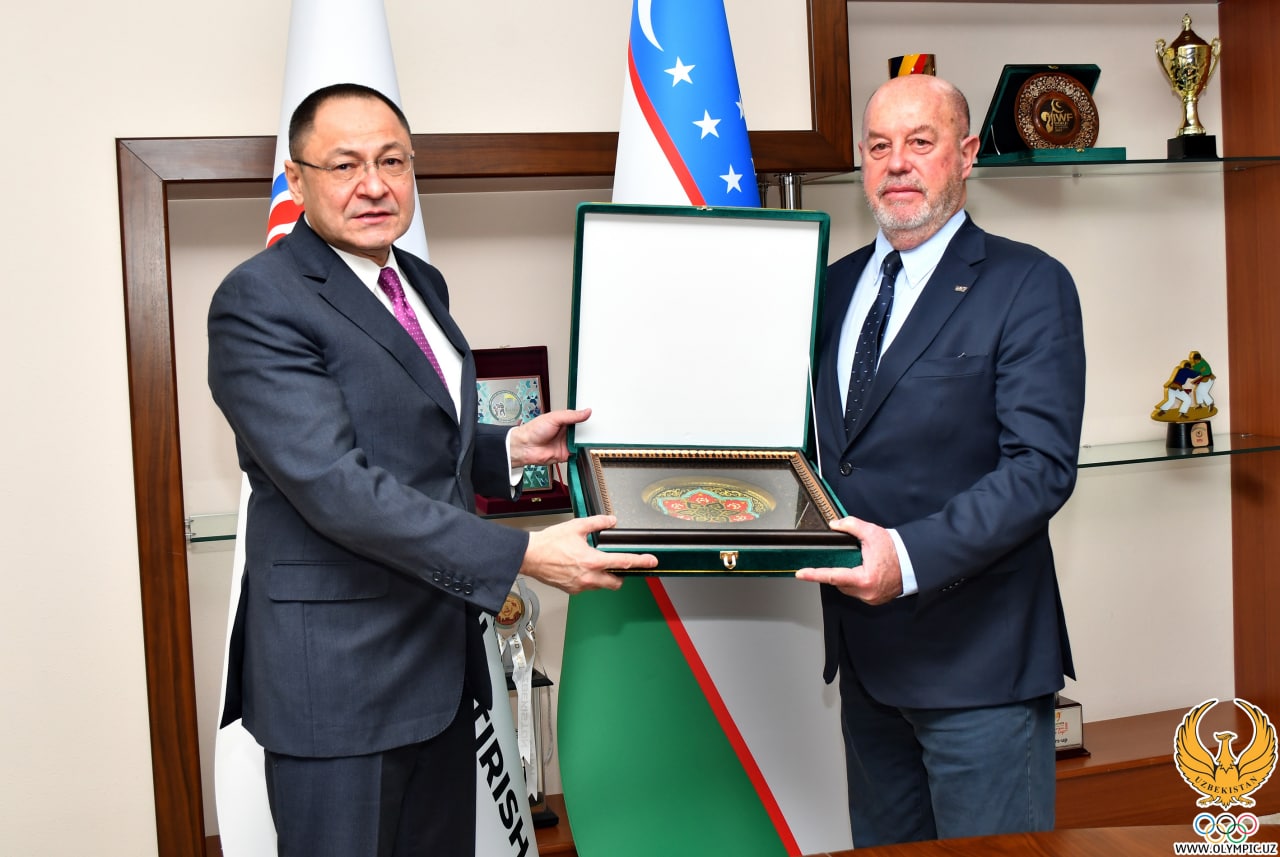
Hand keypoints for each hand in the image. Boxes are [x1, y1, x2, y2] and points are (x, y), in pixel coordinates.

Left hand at [508, 408, 590, 467]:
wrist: (525, 447)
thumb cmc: (535, 429)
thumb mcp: (555, 418)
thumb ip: (572, 416)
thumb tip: (586, 411)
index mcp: (564, 421)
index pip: (580, 419)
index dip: (587, 419)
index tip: (598, 418)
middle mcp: (566, 433)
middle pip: (582, 432)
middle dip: (590, 432)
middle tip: (601, 430)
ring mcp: (566, 444)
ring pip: (581, 444)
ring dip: (587, 443)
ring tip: (597, 440)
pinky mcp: (566, 455)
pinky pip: (578, 454)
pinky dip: (582, 453)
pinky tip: (588, 450)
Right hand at [519, 514, 657, 593]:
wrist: (530, 556)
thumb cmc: (549, 543)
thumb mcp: (577, 527)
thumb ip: (597, 523)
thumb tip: (611, 520)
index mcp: (593, 561)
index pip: (624, 563)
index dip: (641, 562)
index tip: (651, 562)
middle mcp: (589, 577)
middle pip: (616, 582)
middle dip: (621, 575)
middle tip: (619, 566)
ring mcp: (580, 586)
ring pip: (602, 586)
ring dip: (604, 577)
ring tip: (594, 564)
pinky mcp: (571, 590)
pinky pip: (588, 587)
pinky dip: (590, 580)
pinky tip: (581, 569)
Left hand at [795, 516, 902, 604]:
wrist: (915, 562)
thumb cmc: (896, 550)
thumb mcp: (872, 533)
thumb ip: (851, 526)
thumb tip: (834, 525)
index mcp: (864, 579)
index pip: (832, 576)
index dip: (814, 574)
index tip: (800, 574)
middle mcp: (866, 593)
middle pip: (839, 582)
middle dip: (838, 570)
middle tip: (849, 558)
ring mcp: (871, 599)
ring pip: (847, 588)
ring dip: (847, 577)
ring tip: (859, 563)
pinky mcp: (875, 600)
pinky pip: (858, 591)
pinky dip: (856, 582)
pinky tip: (864, 571)